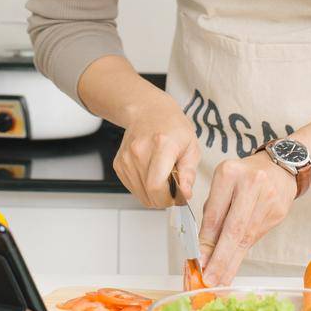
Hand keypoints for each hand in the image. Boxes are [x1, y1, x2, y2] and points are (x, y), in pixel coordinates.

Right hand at [112, 93, 199, 210]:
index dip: (168, 199)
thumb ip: (189, 173)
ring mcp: (126, 158)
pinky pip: (132, 188)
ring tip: (163, 178)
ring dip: (153, 194)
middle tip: (173, 189)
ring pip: (140, 194)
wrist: (148, 111)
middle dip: (163, 199)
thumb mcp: (191, 147)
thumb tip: (185, 194)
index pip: (156, 185)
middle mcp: (139, 151)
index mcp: (162, 145)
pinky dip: (143, 188)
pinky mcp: (119, 163)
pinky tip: (151, 175)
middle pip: (148, 193)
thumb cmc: (172, 127)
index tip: (178, 196)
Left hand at [198, 153, 297, 285]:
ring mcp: (268, 198)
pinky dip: (243, 253)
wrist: (278, 168)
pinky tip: (234, 265)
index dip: (207, 242)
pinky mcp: (278, 212)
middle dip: (221, 258)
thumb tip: (203, 250)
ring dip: (232, 261)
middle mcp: (250, 184)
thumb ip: (213, 213)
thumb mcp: (222, 185)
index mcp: (229, 173)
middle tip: (210, 279)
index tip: (199, 262)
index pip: (215, 214)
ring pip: (246, 237)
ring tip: (220, 280)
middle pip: (234, 229)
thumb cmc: (243, 177)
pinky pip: (256, 237)